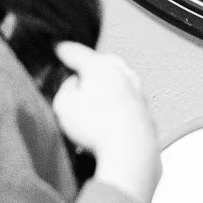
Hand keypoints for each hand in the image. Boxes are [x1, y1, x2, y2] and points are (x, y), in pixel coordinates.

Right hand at [52, 42, 160, 202]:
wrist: (131, 153)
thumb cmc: (98, 129)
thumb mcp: (64, 104)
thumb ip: (65, 88)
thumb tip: (73, 84)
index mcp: (100, 66)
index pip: (76, 52)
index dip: (62, 51)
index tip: (58, 49)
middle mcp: (123, 73)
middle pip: (100, 64)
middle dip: (87, 70)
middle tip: (74, 79)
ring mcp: (137, 91)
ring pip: (116, 82)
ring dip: (104, 89)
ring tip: (90, 107)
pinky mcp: (145, 111)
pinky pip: (126, 102)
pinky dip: (116, 106)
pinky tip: (107, 121)